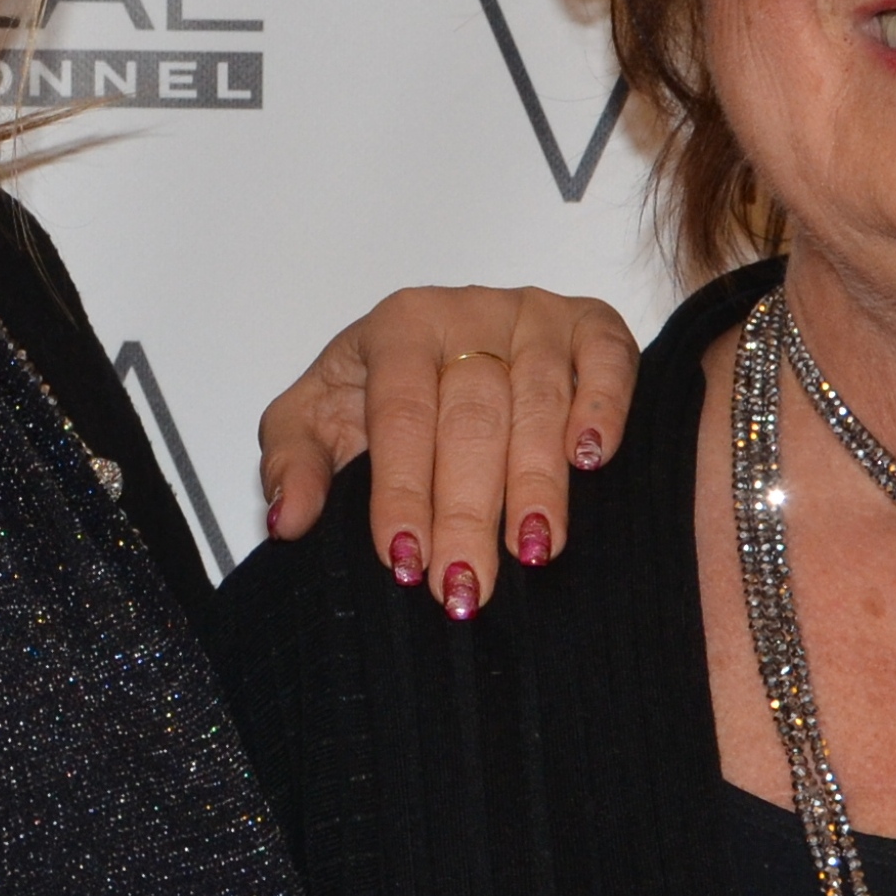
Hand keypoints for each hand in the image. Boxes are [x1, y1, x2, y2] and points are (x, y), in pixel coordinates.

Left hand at [256, 287, 642, 619]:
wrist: (440, 344)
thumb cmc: (375, 391)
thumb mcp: (316, 421)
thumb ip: (294, 465)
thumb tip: (288, 520)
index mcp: (397, 327)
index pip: (402, 414)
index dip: (403, 490)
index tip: (404, 561)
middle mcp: (468, 311)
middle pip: (472, 416)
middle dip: (467, 509)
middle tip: (465, 584)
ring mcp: (533, 316)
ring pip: (539, 400)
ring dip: (537, 480)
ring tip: (532, 550)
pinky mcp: (590, 324)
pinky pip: (608, 359)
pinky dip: (604, 408)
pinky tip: (592, 461)